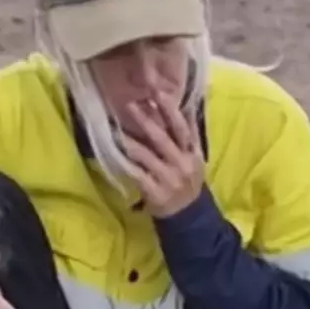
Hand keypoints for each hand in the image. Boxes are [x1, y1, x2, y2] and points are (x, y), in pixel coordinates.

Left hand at [122, 98, 204, 218]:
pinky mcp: (156, 192)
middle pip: (163, 139)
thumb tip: (182, 106)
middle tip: (130, 104)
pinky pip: (138, 174)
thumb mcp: (194, 159)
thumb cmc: (188, 182)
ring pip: (147, 156)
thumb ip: (188, 136)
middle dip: (146, 120)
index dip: (171, 110)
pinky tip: (115, 154)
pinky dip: (126, 163)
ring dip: (130, 141)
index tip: (158, 91)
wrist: (190, 216)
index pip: (183, 128)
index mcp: (192, 153)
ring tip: (116, 129)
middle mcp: (182, 164)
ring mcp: (169, 179)